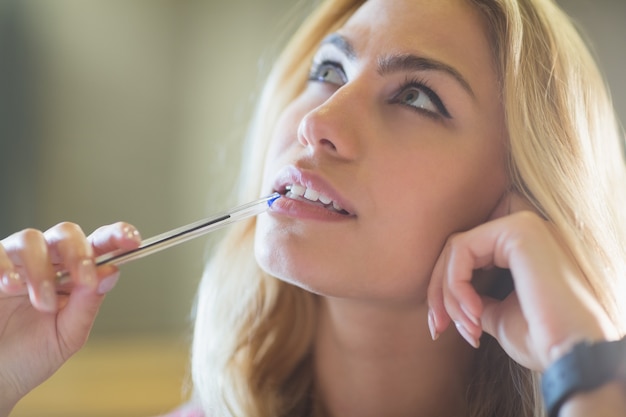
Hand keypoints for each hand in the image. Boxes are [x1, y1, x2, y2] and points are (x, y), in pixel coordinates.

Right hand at [0, 222, 140, 412]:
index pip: (98, 247)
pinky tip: (11, 288)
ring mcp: (16, 263)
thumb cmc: (28, 357)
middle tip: (82, 279)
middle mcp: (46, 263)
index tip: (132, 239)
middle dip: (80, 252)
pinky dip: (7, 268)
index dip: (116, 236)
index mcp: (72, 276)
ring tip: (41, 303)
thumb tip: (111, 272)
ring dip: (42, 270)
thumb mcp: (67, 336)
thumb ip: (87, 304)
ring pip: (32, 239)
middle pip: (67, 234)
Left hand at [427, 193, 618, 370]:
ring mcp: (522, 225)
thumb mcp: (497, 314)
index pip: (464, 257)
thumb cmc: (541, 339)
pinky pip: (462, 248)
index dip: (443, 293)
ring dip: (449, 294)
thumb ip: (474, 297)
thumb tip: (449, 296)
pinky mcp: (517, 229)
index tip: (439, 328)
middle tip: (439, 328)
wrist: (573, 354)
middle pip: (456, 251)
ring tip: (468, 326)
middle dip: (440, 293)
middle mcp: (524, 230)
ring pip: (455, 249)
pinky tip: (475, 311)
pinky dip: (456, 284)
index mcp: (522, 248)